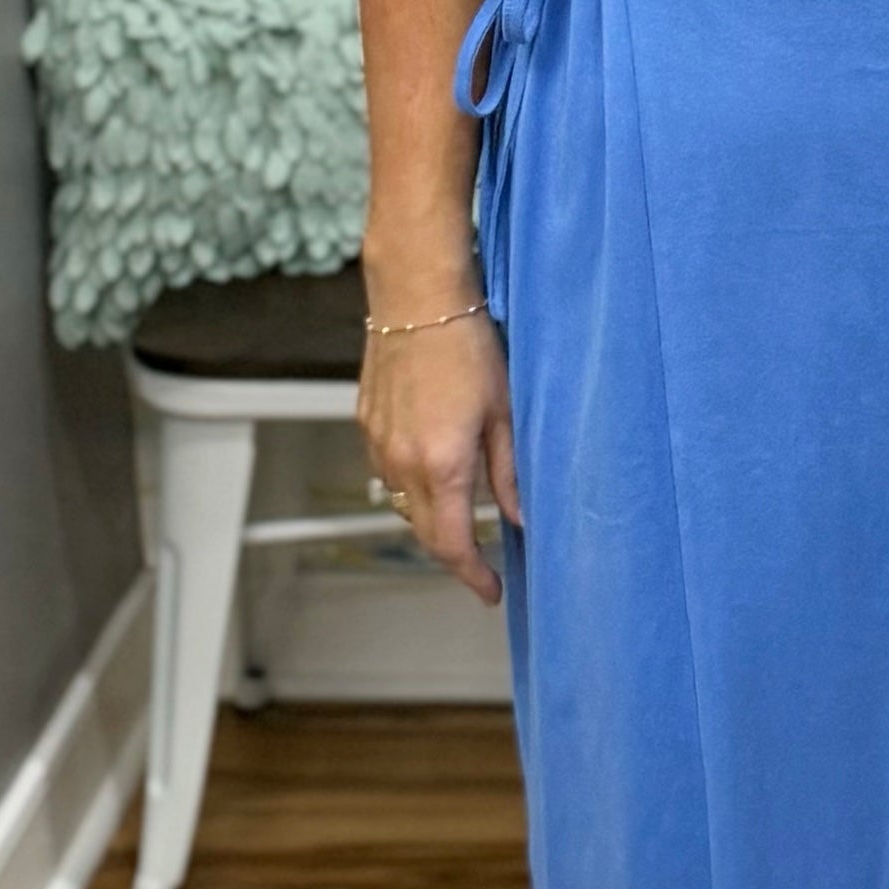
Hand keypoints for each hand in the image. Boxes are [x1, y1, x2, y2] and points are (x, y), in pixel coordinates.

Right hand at [359, 310, 520, 606]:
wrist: (417, 297)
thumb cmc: (468, 345)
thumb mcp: (504, 412)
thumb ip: (510, 472)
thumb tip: (521, 517)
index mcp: (442, 464)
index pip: (453, 543)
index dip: (472, 574)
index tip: (490, 590)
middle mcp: (403, 463)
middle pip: (424, 533)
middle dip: (453, 554)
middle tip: (481, 563)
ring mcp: (379, 444)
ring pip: (404, 504)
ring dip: (432, 518)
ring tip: (462, 515)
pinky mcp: (367, 423)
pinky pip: (389, 472)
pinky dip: (412, 484)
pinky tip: (434, 469)